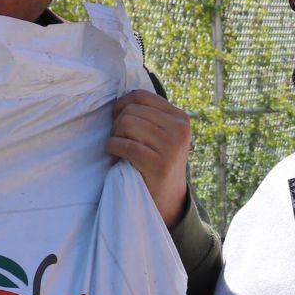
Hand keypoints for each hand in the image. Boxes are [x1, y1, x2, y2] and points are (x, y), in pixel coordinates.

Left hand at [108, 90, 190, 226]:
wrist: (168, 198)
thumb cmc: (157, 161)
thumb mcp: (163, 134)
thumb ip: (150, 115)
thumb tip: (120, 98)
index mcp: (180, 118)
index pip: (141, 96)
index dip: (122, 105)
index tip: (118, 120)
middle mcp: (179, 129)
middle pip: (131, 110)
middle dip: (117, 124)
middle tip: (120, 141)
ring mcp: (171, 146)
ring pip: (127, 124)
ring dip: (115, 137)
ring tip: (119, 149)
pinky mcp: (159, 164)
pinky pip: (125, 145)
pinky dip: (113, 149)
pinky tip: (116, 157)